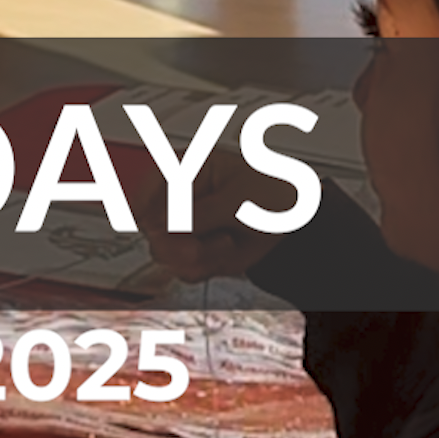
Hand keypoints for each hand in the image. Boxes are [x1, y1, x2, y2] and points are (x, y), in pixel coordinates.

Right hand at [136, 162, 285, 282]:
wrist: (295, 219)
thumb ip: (200, 213)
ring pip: (164, 251)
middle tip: (196, 247)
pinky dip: (204, 268)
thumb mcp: (237, 199)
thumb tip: (165, 225)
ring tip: (226, 245)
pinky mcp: (193, 250)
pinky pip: (182, 269)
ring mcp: (185, 226)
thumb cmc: (271, 193)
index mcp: (189, 168)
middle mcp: (181, 198)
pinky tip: (225, 254)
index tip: (147, 223)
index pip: (151, 183)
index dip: (143, 204)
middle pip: (151, 225)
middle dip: (174, 242)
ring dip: (194, 256)